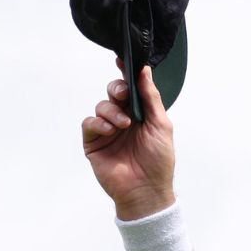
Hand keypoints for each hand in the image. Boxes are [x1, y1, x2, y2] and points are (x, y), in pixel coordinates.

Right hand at [81, 65, 176, 220]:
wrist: (147, 190)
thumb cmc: (159, 161)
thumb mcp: (161, 125)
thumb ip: (151, 97)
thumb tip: (144, 71)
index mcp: (140, 114)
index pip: (131, 88)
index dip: (126, 73)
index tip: (122, 60)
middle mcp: (123, 119)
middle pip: (113, 92)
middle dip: (117, 89)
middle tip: (123, 95)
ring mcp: (107, 131)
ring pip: (101, 106)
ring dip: (111, 111)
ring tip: (123, 125)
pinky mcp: (94, 143)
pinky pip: (89, 123)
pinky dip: (98, 123)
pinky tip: (109, 130)